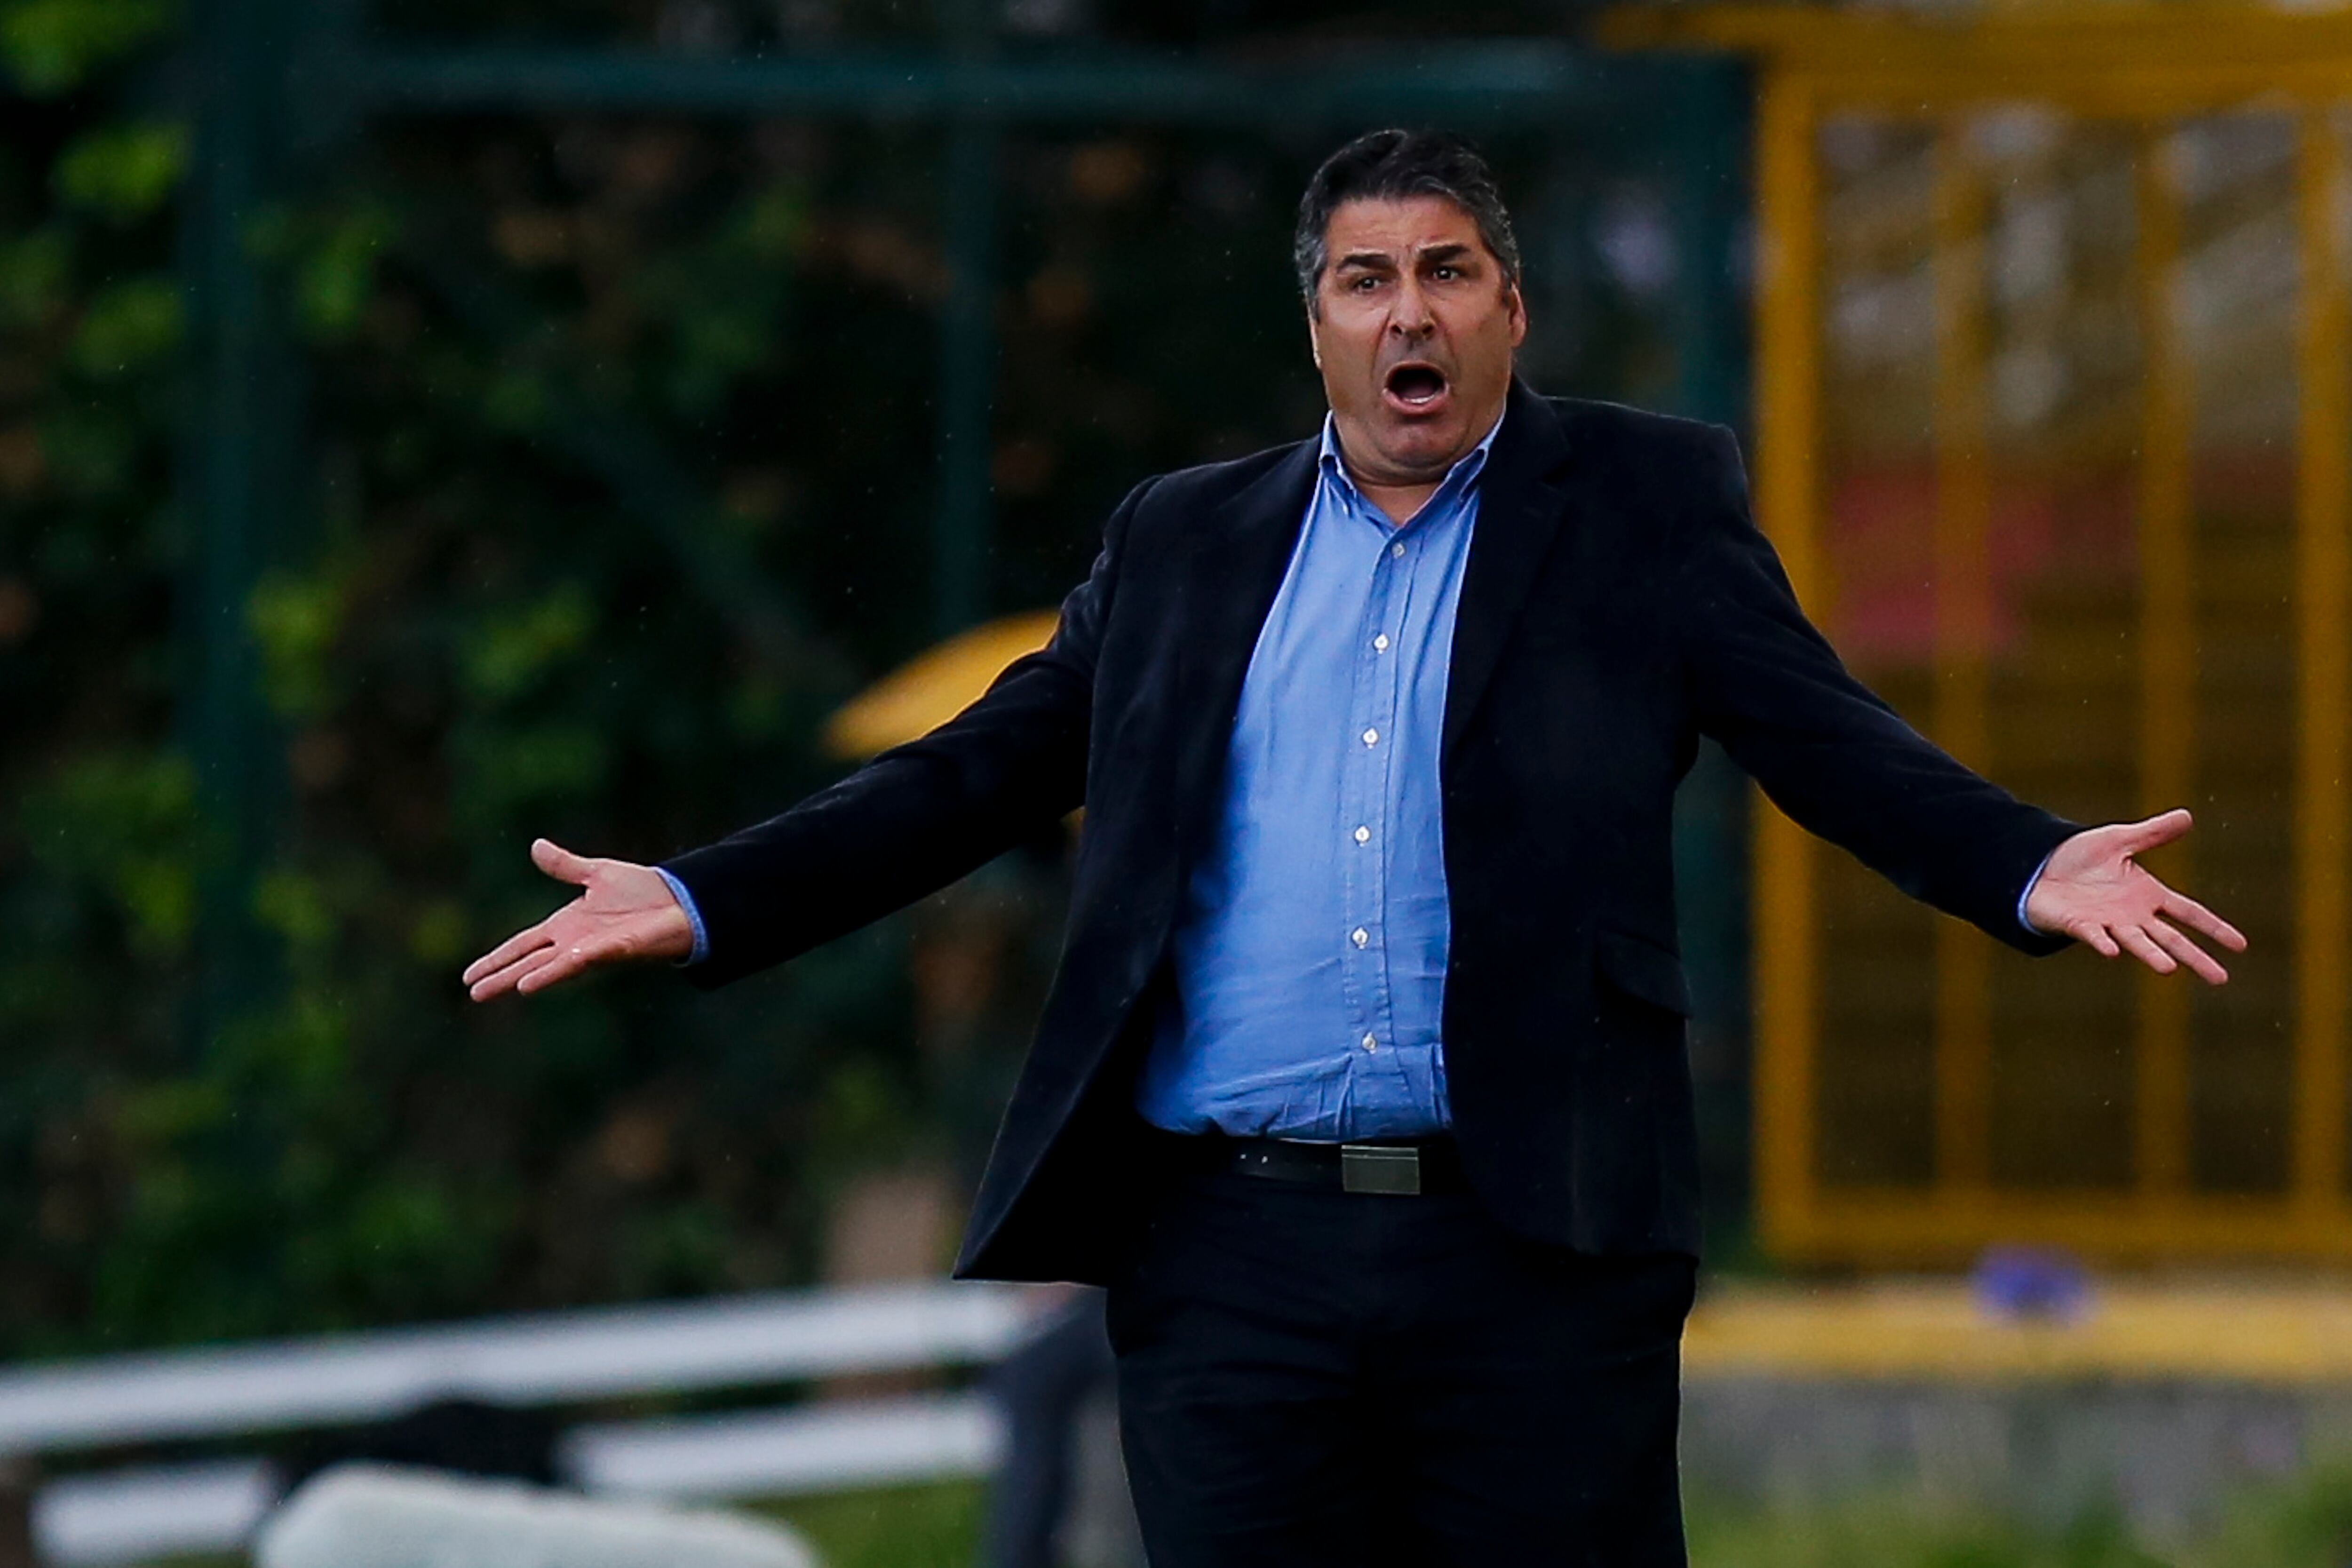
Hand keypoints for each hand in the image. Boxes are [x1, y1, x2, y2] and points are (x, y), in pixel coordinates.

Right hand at [462, 839, 693, 1000]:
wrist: (680, 900)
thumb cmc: (642, 892)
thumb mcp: (596, 873)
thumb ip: (565, 865)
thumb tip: (536, 846)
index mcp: (566, 926)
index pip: (523, 945)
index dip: (498, 957)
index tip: (470, 974)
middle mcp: (574, 942)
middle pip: (528, 961)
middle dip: (500, 975)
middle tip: (472, 992)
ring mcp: (591, 949)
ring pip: (547, 967)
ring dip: (521, 977)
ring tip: (492, 990)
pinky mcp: (611, 950)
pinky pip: (577, 961)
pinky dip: (554, 970)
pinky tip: (531, 983)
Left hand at [2024, 809, 2246, 983]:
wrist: (2038, 867)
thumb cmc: (2080, 858)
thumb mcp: (2119, 839)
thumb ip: (2152, 833)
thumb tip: (2187, 816)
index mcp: (2148, 895)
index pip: (2189, 913)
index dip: (2214, 928)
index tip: (2240, 945)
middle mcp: (2132, 915)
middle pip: (2171, 938)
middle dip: (2195, 957)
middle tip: (2220, 978)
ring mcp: (2107, 923)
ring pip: (2136, 942)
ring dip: (2151, 955)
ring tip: (2170, 969)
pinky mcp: (2078, 925)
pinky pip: (2093, 936)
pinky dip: (2102, 942)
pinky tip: (2112, 952)